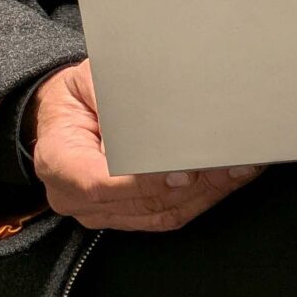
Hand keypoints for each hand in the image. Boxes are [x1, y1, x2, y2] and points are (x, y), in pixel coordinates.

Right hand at [30, 60, 258, 231]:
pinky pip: (166, 216)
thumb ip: (119, 95)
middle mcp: (73, 196)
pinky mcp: (125, 216)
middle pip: (140, 202)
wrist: (65, 117)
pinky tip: (227, 180)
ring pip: (160, 213)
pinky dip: (201, 199)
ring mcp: (100, 212)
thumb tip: (158, 104)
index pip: (100, 183)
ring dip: (206, 193)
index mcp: (57, 161)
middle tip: (230, 163)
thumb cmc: (79, 96)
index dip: (144, 181)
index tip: (183, 171)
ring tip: (239, 169)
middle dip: (193, 185)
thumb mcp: (90, 80)